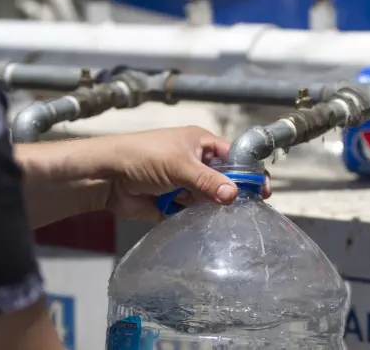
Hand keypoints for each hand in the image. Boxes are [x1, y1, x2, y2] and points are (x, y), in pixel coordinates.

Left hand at [101, 126, 271, 221]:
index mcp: (200, 143)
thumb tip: (234, 195)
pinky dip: (197, 218)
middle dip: (231, 193)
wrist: (106, 177)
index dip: (248, 172)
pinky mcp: (172, 202)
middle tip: (247, 208)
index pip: (233, 157)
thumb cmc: (143, 157)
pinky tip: (206, 225)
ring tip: (226, 219)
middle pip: (222, 179)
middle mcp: (194, 162)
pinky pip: (192, 212)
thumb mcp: (180, 165)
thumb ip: (207, 182)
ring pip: (208, 198)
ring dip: (212, 207)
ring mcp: (184, 183)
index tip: (263, 190)